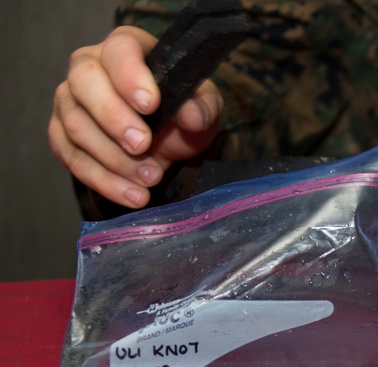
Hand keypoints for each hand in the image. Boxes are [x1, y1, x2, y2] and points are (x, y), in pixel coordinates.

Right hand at [49, 26, 222, 208]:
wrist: (169, 136)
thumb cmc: (182, 109)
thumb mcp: (203, 105)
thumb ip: (202, 107)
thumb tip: (192, 116)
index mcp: (125, 48)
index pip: (119, 51)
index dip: (130, 76)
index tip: (150, 104)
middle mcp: (87, 67)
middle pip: (83, 84)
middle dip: (113, 118)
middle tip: (142, 146)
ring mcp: (69, 102)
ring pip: (75, 126)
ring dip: (114, 159)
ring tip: (150, 178)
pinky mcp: (62, 136)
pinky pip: (72, 159)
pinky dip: (104, 181)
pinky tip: (133, 195)